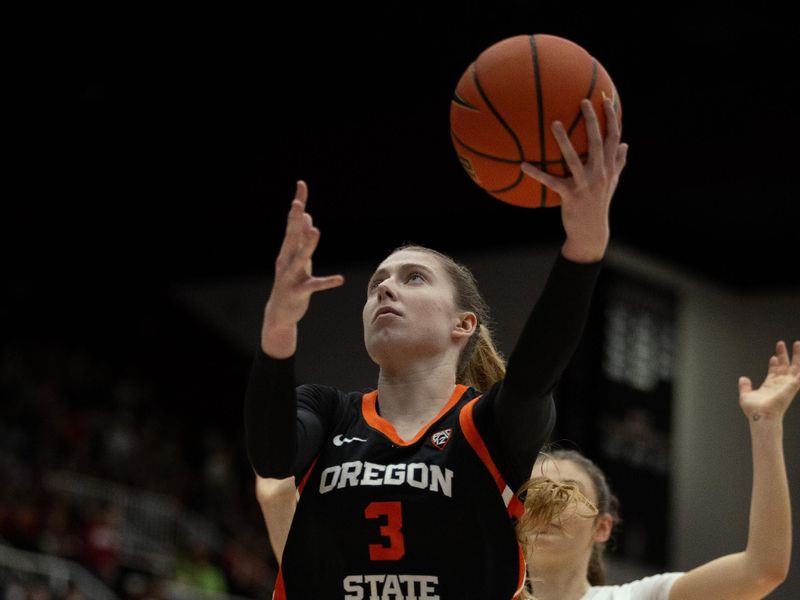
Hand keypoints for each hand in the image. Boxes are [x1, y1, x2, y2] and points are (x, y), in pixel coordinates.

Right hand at [263, 181, 343, 333]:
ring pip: (300, 258)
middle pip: (292, 236)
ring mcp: (291, 275)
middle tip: (297, 204)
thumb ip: (301, 238)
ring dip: (308, 245)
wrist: (279, 313)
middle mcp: (287, 259)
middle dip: (294, 220)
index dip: (298, 204)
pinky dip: (327, 282)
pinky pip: (314, 285)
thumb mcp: (297, 258)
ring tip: (316, 231)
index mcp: (288, 249)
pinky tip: (340, 279)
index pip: (292, 222)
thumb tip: (306, 216)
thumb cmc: (291, 281)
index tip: (301, 184)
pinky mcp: (299, 291)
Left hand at [521, 98, 628, 262]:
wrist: (591, 230)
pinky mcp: (570, 195)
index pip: (613, 137)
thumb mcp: (612, 183)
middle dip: (591, 120)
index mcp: (609, 167)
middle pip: (597, 142)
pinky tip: (523, 165)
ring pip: (573, 158)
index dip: (612, 118)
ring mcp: (585, 184)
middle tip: (582, 101)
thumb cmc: (599, 204)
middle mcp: (599, 173)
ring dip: (564, 140)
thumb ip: (618, 163)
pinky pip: (551, 181)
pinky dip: (536, 173)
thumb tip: (625, 144)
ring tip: (553, 123)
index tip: (606, 100)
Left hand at [739, 340, 799, 420]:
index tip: (773, 356)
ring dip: (797, 355)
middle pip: (784, 366)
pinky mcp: (792, 386)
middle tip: (781, 343)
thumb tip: (743, 378)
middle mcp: (780, 384)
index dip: (774, 363)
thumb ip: (745, 387)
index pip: (774, 371)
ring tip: (797, 343)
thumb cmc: (754, 410)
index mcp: (770, 386)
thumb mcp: (746, 396)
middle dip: (783, 354)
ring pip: (795, 367)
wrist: (761, 416)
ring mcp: (787, 384)